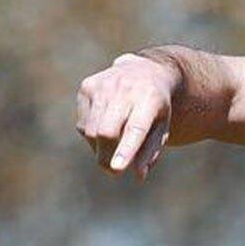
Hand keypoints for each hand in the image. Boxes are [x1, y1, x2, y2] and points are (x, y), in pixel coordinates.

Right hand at [76, 52, 180, 180]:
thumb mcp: (162, 127)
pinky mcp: (87, 86)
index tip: (117, 168)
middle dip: (107, 157)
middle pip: (107, 133)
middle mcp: (126, 88)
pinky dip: (92, 135)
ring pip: (91, 131)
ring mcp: (104, 85)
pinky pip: (82, 124)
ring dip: (99, 147)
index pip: (135, 128)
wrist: (145, 71)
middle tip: (113, 170)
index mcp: (150, 98)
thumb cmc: (155, 108)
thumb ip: (151, 151)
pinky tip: (105, 125)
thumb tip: (139, 175)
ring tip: (114, 143)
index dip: (126, 150)